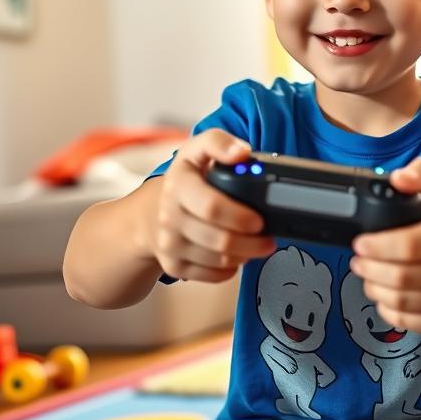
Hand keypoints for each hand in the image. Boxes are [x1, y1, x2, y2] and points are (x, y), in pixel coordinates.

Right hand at [144, 129, 274, 282]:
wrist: (151, 213)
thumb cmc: (186, 180)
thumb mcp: (196, 150)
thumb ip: (219, 142)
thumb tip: (242, 153)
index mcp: (178, 184)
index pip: (211, 207)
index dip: (240, 216)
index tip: (259, 219)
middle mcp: (168, 216)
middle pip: (220, 239)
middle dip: (252, 242)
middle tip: (269, 238)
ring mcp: (169, 244)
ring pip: (219, 260)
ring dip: (245, 255)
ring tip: (256, 245)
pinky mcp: (173, 266)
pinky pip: (212, 276)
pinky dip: (231, 269)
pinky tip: (237, 255)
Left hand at [349, 157, 420, 336]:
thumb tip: (398, 178)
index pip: (409, 245)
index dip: (377, 246)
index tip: (360, 243)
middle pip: (400, 276)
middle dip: (369, 268)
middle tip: (359, 260)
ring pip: (400, 301)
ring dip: (374, 288)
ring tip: (370, 275)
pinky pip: (407, 322)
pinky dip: (387, 309)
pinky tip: (386, 294)